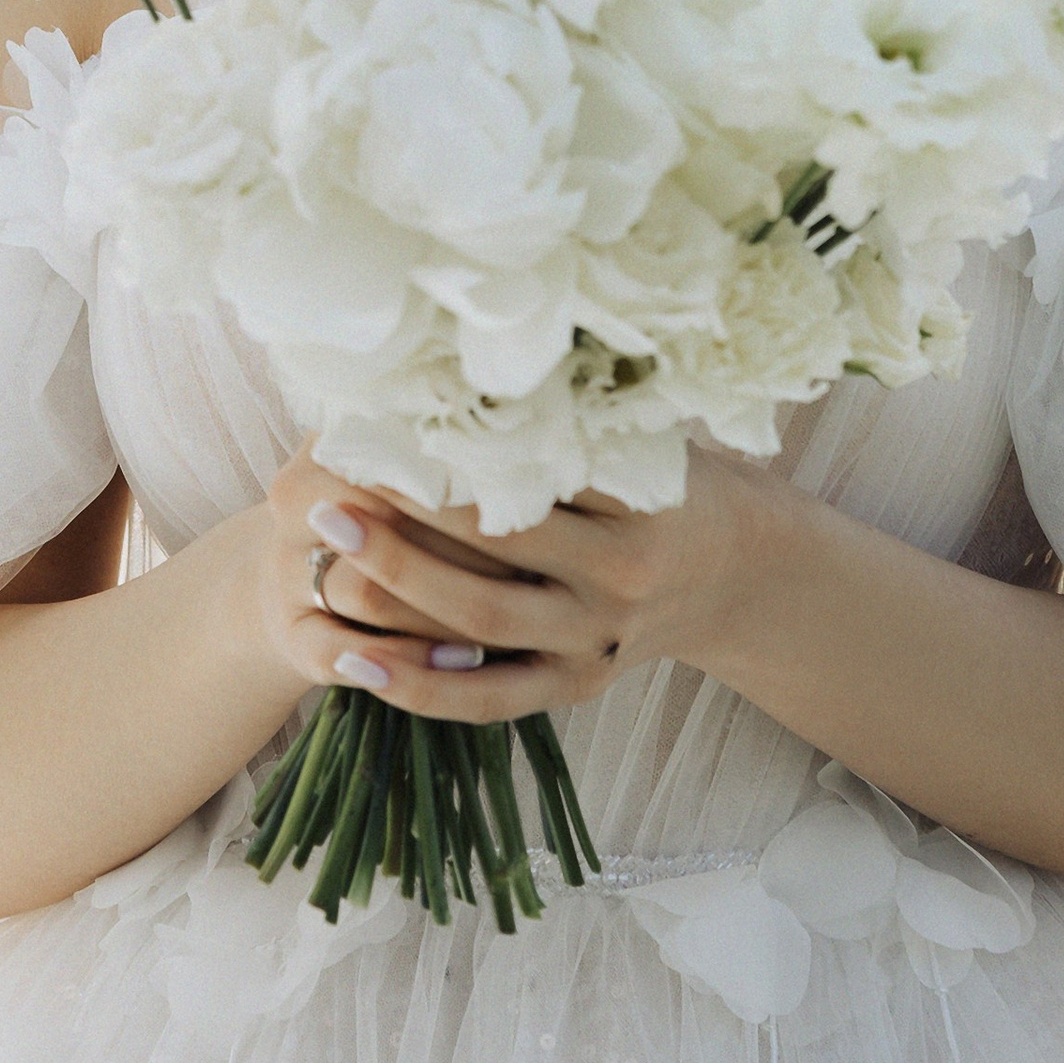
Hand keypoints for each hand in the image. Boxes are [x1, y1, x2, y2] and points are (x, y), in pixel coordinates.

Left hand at [251, 440, 777, 723]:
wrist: (738, 574)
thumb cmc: (669, 482)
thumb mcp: (639, 436)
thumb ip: (562, 417)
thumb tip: (449, 364)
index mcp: (636, 500)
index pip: (530, 474)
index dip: (450, 452)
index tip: (382, 424)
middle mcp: (620, 575)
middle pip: (497, 549)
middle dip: (406, 519)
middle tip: (329, 488)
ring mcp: (597, 638)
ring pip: (483, 620)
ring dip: (398, 588)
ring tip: (325, 550)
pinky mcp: (576, 685)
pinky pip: (491, 698)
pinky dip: (423, 687)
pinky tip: (356, 664)